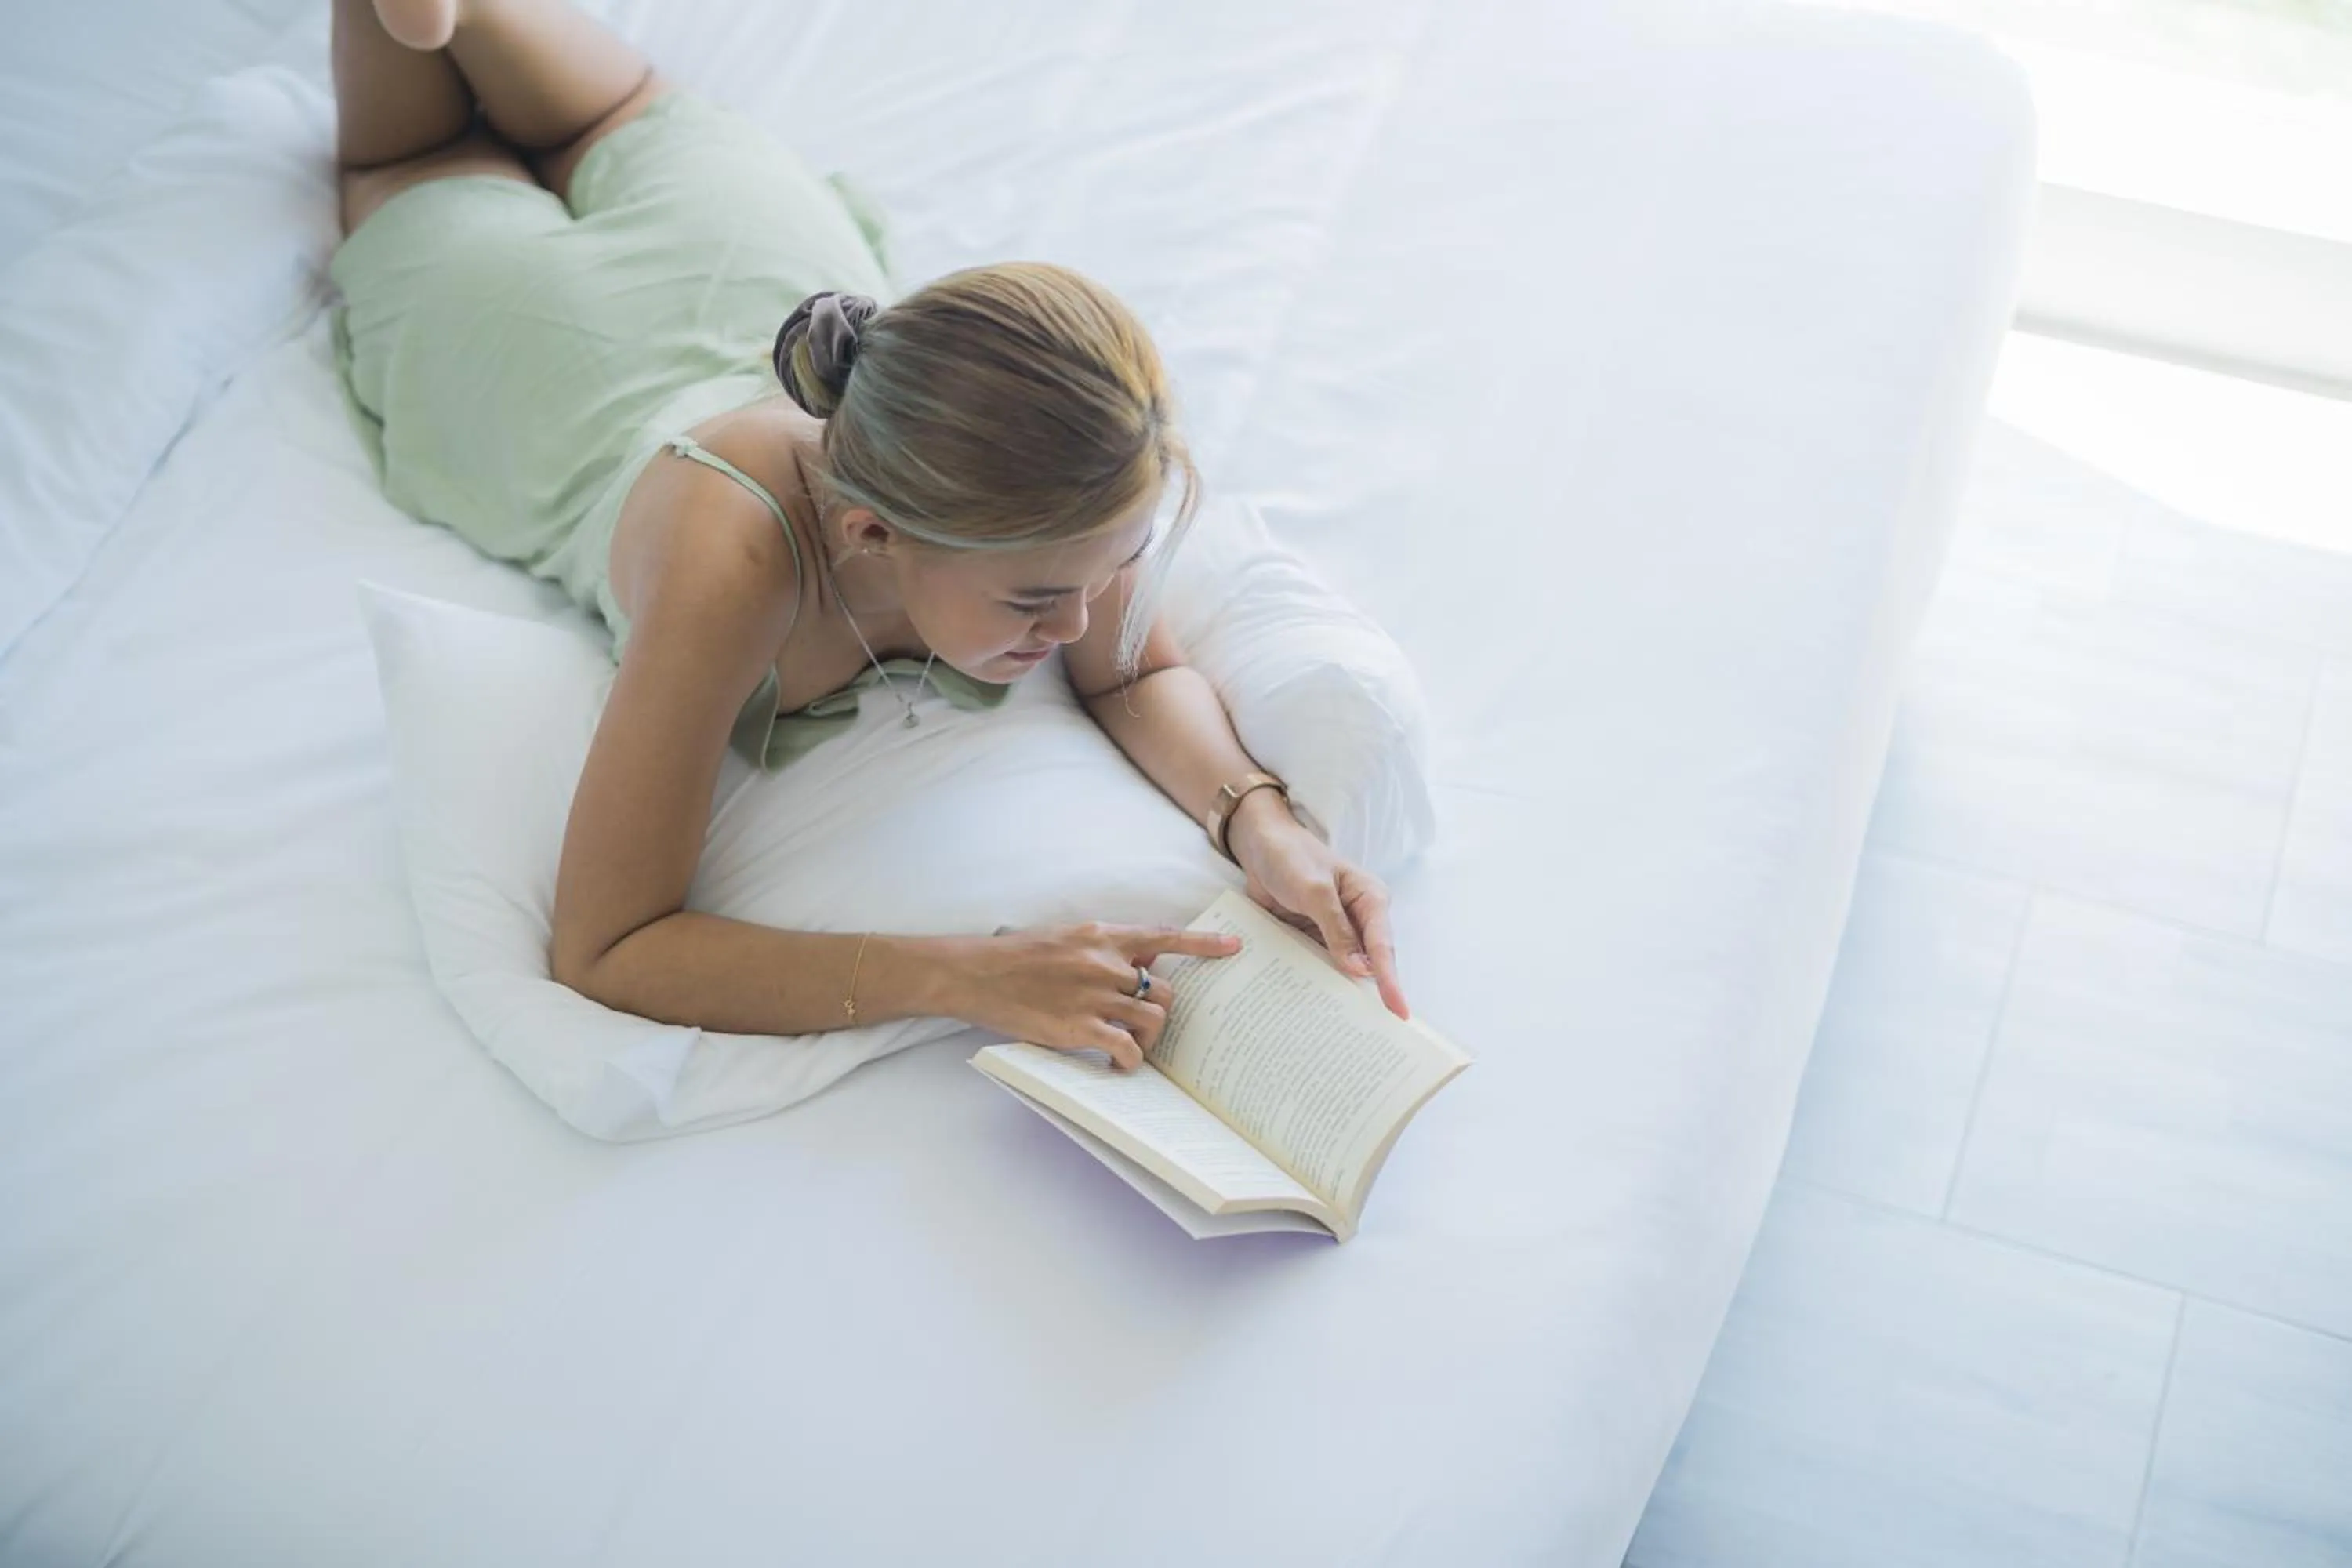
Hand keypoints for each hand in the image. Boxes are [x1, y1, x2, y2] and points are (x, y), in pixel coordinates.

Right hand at [952, 921, 1243, 1071]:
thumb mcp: (1064, 938)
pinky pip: (1126, 1048)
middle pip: (1163, 988)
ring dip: (1150, 1039)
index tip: (1234, 947)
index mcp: (1100, 936)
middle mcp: (1103, 963)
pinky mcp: (1077, 1029)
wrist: (973, 973)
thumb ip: (1104, 949)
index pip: (1163, 936)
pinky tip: (1117, 1065)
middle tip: (1148, 1026)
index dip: (1203, 943)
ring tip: (1132, 1049)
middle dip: (1163, 1010)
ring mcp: (1092, 996)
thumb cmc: (1014, 957)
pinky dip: (1130, 1061)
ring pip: (1153, 1019)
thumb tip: (1141, 961)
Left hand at [1226, 793, 1408, 1018]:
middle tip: (1379, 1033)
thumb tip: (1358, 970)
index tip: (1397, 1011)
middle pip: (1370, 963)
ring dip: (1342, 993)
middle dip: (1372, 994)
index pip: (1382, 947)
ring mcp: (1336, 931)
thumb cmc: (1290, 855)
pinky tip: (1314, 1009)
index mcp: (1370, 900)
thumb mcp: (1313, 889)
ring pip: (1345, 969)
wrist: (1258, 845)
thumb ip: (1335, 929)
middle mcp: (1359, 918)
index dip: (1390, 981)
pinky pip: (1320, 966)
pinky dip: (1317, 983)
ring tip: (1347, 1032)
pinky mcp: (1314, 938)